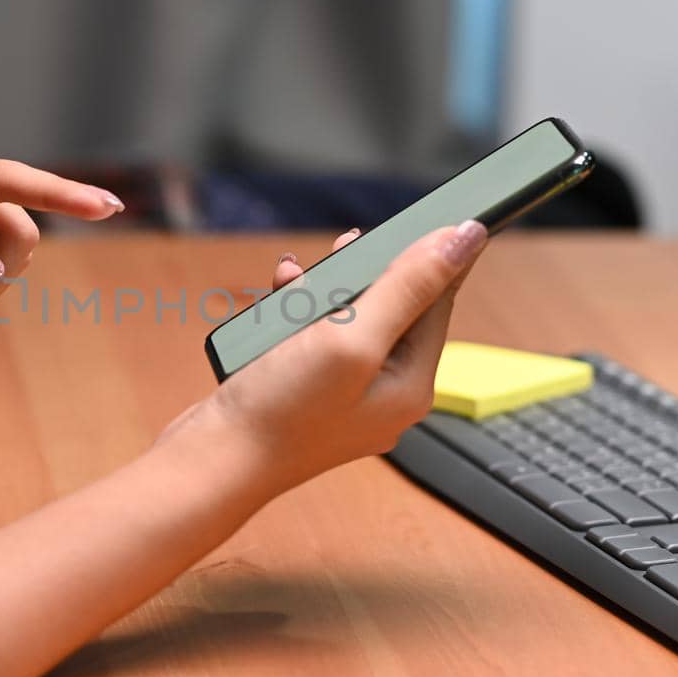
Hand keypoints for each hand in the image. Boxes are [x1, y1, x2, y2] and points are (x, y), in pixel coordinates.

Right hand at [169, 221, 486, 496]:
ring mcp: (345, 396)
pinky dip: (295, 316)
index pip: (438, 302)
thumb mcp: (352, 338)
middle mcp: (385, 393)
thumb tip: (465, 237)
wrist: (213, 461)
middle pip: (392, 308)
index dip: (427, 256)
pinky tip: (277, 303)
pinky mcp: (307, 394)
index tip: (421, 214)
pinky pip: (314, 339)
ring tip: (295, 279)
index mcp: (411, 385)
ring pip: (347, 319)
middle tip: (346, 248)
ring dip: (322, 291)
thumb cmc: (282, 411)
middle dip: (362, 274)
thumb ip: (408, 286)